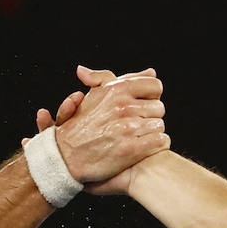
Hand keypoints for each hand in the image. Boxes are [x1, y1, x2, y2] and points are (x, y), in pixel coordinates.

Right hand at [35, 66, 168, 183]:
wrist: (66, 157)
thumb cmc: (80, 126)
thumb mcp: (95, 95)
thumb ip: (120, 81)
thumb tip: (149, 71)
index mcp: (116, 90)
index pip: (155, 86)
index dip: (151, 96)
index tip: (143, 104)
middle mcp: (124, 106)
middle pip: (159, 107)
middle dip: (150, 116)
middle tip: (137, 123)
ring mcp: (128, 128)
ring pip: (160, 125)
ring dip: (152, 132)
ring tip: (137, 136)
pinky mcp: (132, 149)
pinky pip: (161, 142)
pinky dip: (157, 145)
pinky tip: (144, 147)